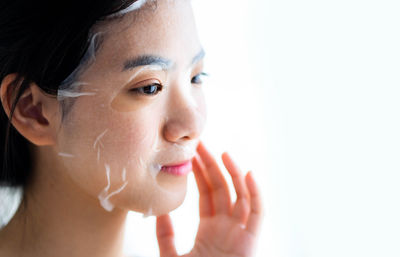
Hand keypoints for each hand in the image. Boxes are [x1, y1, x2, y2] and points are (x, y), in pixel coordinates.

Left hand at [156, 141, 262, 256]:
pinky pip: (258, 212)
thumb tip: (158, 213)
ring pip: (241, 195)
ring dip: (234, 173)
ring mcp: (239, 232)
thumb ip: (165, 236)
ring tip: (223, 153)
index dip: (200, 172)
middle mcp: (226, 226)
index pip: (207, 193)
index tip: (191, 153)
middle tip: (201, 143)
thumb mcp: (171, 256)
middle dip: (212, 165)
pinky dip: (256, 192)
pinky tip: (249, 173)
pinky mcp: (251, 241)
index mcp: (209, 229)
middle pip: (222, 188)